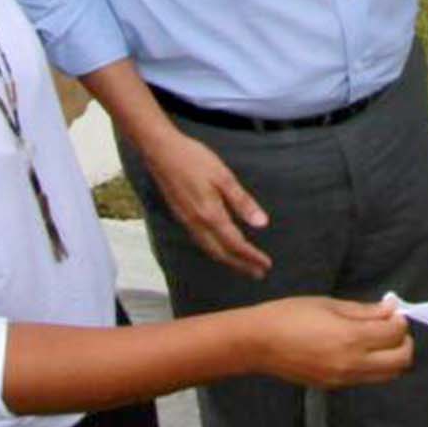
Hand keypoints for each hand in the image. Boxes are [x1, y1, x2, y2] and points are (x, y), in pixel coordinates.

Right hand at [143, 128, 271, 277]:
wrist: (161, 152)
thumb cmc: (195, 160)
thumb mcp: (224, 177)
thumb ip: (242, 202)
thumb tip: (262, 224)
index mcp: (210, 214)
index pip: (235, 244)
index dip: (251, 257)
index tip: (266, 266)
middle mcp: (197, 224)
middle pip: (221, 252)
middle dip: (240, 265)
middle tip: (258, 274)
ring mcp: (186, 221)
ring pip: (209, 249)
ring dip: (228, 260)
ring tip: (243, 266)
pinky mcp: (181, 216)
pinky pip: (200, 241)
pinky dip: (214, 250)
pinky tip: (220, 247)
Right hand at [246, 297, 412, 387]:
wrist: (258, 343)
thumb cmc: (290, 315)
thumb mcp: (330, 304)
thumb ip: (364, 311)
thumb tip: (391, 309)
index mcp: (352, 339)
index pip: (396, 334)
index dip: (400, 320)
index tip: (392, 310)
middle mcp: (352, 364)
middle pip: (400, 362)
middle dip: (403, 342)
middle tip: (391, 326)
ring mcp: (342, 380)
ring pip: (386, 375)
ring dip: (391, 357)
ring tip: (377, 337)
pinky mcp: (333, 387)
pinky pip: (366, 379)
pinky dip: (374, 365)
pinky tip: (359, 348)